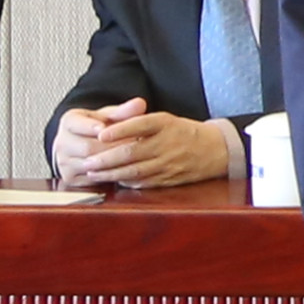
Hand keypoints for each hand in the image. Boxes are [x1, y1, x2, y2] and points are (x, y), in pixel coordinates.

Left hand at [58, 100, 232, 189]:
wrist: (215, 150)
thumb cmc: (184, 133)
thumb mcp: (165, 120)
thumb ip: (139, 123)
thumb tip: (108, 128)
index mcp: (166, 124)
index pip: (140, 124)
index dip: (120, 130)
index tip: (100, 133)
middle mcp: (167, 143)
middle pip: (132, 152)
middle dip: (106, 158)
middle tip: (87, 161)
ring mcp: (168, 163)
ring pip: (134, 170)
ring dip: (111, 173)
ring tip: (93, 173)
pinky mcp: (169, 179)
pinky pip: (143, 182)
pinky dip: (125, 182)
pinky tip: (113, 180)